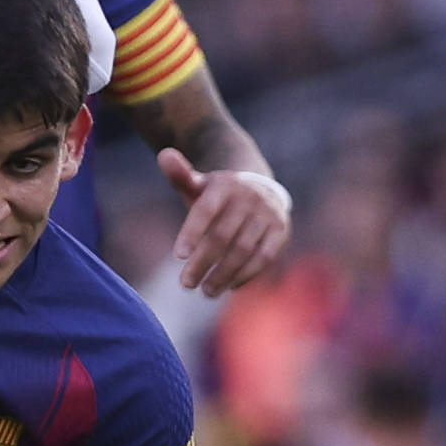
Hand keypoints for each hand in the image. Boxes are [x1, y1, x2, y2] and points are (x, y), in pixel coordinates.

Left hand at [159, 149, 293, 293]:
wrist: (259, 188)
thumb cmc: (217, 194)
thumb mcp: (199, 183)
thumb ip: (181, 174)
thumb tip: (164, 154)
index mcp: (225, 184)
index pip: (206, 211)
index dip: (192, 233)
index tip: (178, 256)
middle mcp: (250, 197)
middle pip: (222, 236)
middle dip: (203, 262)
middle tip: (186, 283)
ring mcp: (268, 214)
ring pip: (243, 250)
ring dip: (223, 274)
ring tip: (206, 291)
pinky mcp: (281, 231)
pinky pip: (264, 257)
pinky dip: (246, 274)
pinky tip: (229, 286)